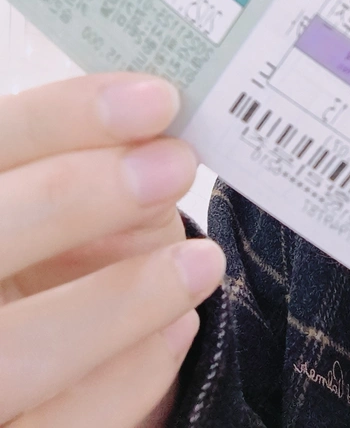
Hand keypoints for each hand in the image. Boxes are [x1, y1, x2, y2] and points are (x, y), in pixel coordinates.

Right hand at [0, 72, 225, 426]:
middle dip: (74, 197)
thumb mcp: (84, 198)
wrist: (56, 341)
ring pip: (12, 356)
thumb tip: (160, 145)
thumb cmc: (68, 246)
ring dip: (117, 304)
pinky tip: (176, 331)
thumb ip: (106, 165)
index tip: (156, 99)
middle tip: (174, 163)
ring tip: (203, 262)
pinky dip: (127, 378)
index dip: (64, 117)